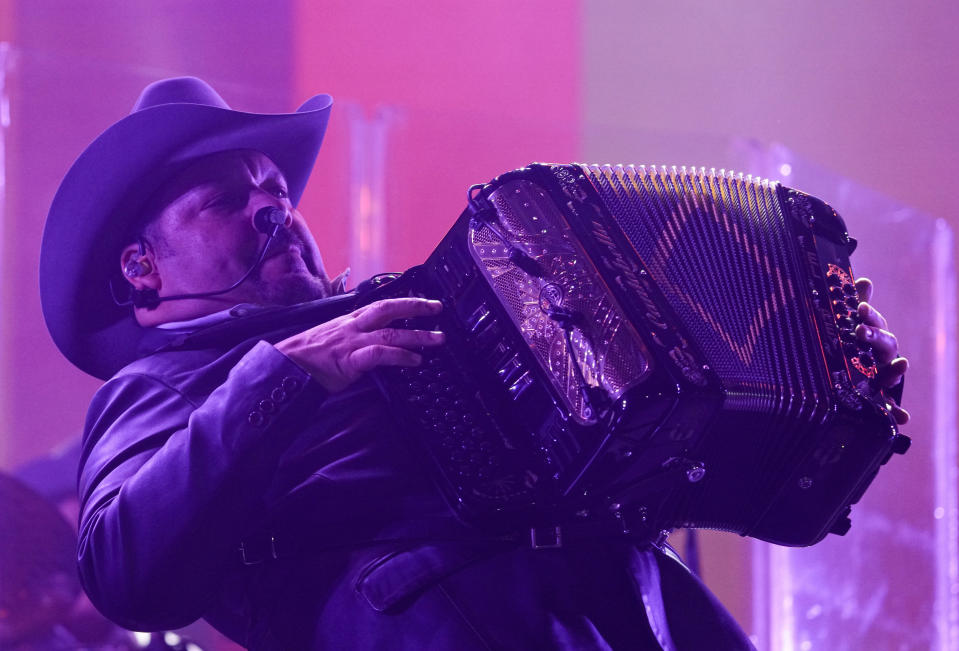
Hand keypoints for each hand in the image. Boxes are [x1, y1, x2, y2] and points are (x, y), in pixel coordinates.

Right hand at [276, 297, 444, 392]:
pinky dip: (400, 357)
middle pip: (388, 309)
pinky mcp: (349, 361)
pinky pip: (379, 355)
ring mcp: (351, 342)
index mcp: (350, 320)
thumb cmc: (307, 356)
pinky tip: (415, 361)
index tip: (424, 301)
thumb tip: (375, 342)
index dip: (404, 301)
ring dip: (418, 336)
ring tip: (437, 339)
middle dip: (415, 307)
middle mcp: (353, 326)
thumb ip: (355, 337)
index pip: (381, 304)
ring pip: (390, 333)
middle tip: (437, 308)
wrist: (284, 366)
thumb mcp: (333, 338)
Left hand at [854, 277, 908, 423]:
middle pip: (884, 344)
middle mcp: (882, 356)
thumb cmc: (857, 346)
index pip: (873, 323)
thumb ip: (858, 302)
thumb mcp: (853, 325)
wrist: (856, 374)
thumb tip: (864, 280)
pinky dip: (897, 413)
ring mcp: (883, 376)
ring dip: (896, 369)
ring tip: (902, 365)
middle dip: (874, 336)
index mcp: (874, 337)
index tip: (860, 306)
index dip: (868, 315)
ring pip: (892, 372)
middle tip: (860, 330)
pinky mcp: (879, 398)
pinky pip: (890, 407)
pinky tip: (904, 419)